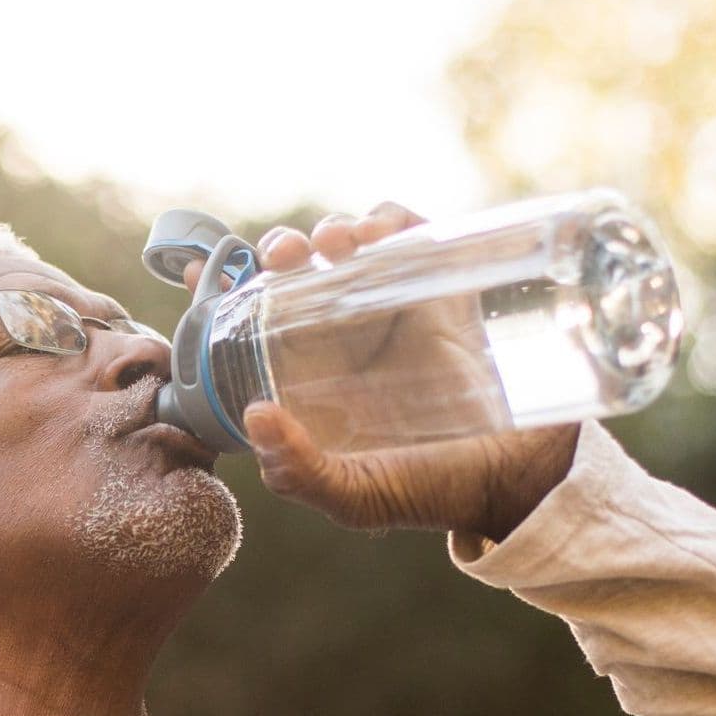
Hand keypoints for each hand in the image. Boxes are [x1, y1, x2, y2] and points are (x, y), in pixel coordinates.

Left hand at [186, 203, 577, 540]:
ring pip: (349, 242)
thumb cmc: (429, 489)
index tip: (200, 269)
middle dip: (280, 248)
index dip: (224, 286)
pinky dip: (388, 218)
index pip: (255, 318)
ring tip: (334, 245)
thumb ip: (299, 473)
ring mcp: (394, 306)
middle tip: (281, 258)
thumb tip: (256, 417)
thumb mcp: (354, 496)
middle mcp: (345, 334)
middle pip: (299, 268)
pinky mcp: (442, 287)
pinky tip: (377, 234)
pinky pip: (409, 232)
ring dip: (331, 228)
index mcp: (310, 374)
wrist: (516, 478)